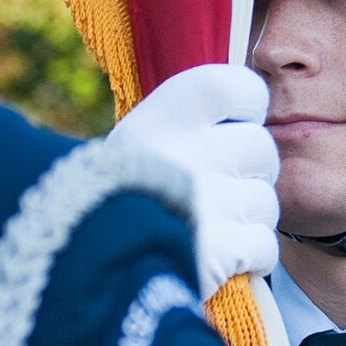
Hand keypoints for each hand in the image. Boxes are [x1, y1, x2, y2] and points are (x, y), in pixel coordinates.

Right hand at [109, 64, 279, 294]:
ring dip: (247, 218)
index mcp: (166, 114)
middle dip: (248, 171)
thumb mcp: (137, 142)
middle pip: (262, 148)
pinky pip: (265, 244)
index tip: (229, 126)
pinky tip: (222, 258)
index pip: (243, 88)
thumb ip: (187, 127)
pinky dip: (250, 256)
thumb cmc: (113, 196)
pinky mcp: (220, 250)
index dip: (247, 108)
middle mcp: (189, 151)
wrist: (80, 257)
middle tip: (216, 189)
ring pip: (266, 201)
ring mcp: (208, 202)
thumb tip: (246, 121)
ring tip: (209, 227)